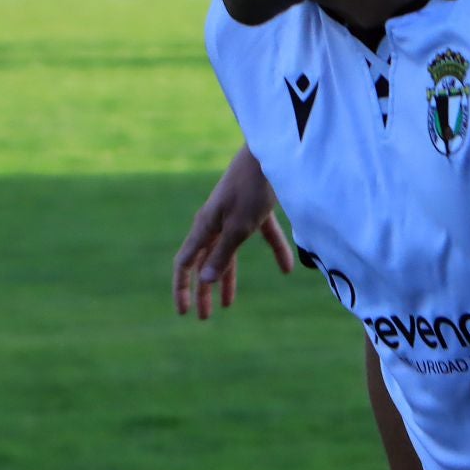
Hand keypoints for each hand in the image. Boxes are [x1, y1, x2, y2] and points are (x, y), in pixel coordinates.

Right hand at [172, 146, 293, 318]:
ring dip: (228, 278)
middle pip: (205, 262)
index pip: (185, 264)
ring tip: (227, 304)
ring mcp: (235, 216)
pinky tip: (287, 269)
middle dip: (203, 290)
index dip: (182, 289)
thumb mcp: (238, 226)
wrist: (269, 152)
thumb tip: (204, 281)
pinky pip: (261, 236)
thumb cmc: (250, 188)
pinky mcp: (255, 209)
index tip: (183, 312)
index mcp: (205, 227)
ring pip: (228, 254)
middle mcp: (215, 223)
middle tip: (202, 317)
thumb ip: (223, 254)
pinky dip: (273, 251)